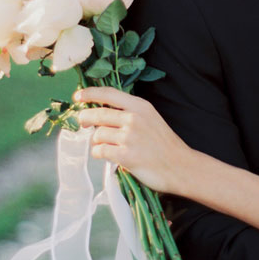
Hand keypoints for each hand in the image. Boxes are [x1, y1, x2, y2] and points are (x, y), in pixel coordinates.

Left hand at [75, 88, 191, 193]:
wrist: (180, 166)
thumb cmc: (164, 144)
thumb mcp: (151, 118)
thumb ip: (130, 113)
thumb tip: (102, 115)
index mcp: (140, 106)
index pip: (109, 94)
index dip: (90, 93)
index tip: (78, 96)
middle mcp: (134, 118)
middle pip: (98, 114)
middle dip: (85, 119)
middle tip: (83, 124)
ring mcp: (129, 137)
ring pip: (97, 135)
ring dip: (96, 141)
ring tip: (105, 146)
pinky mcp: (126, 155)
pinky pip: (100, 151)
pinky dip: (99, 153)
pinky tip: (107, 155)